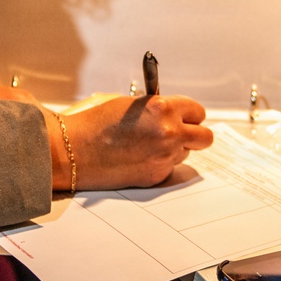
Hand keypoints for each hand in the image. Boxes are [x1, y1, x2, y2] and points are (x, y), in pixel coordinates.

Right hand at [50, 95, 212, 191]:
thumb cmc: (95, 122)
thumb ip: (156, 107)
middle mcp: (169, 133)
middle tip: (179, 131)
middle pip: (205, 136)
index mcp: (162, 109)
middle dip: (194, 133)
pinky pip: (169, 167)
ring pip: (186, 153)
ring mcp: (164, 157)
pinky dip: (159, 162)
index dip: (189, 113)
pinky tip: (138, 156)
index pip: (197, 111)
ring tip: (148, 143)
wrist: (75, 150)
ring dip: (175, 148)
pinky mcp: (157, 176)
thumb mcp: (129, 104)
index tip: (183, 114)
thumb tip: (172, 113)